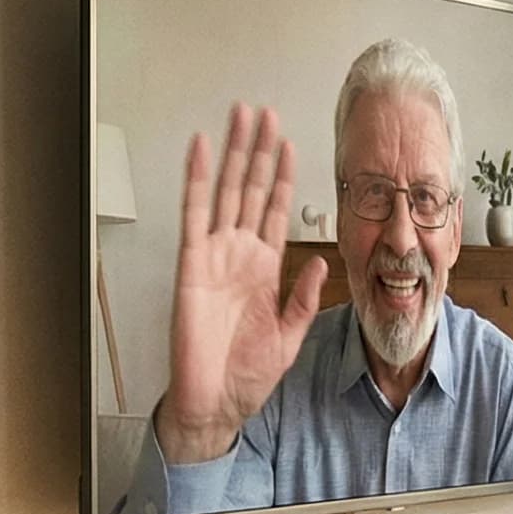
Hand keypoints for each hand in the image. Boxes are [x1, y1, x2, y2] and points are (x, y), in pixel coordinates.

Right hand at [153, 103, 326, 463]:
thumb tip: (320, 261)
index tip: (290, 144)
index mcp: (264, 268)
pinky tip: (201, 149)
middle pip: (250, 189)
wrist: (216, 401)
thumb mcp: (291, 334)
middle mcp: (239, 254)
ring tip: (240, 116)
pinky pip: (194, 213)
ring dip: (234, 152)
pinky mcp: (192, 264)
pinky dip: (196, 179)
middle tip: (263, 112)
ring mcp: (215, 255)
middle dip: (258, 150)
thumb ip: (304, 296)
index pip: (274, 210)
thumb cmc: (247, 375)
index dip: (282, 177)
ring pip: (226, 190)